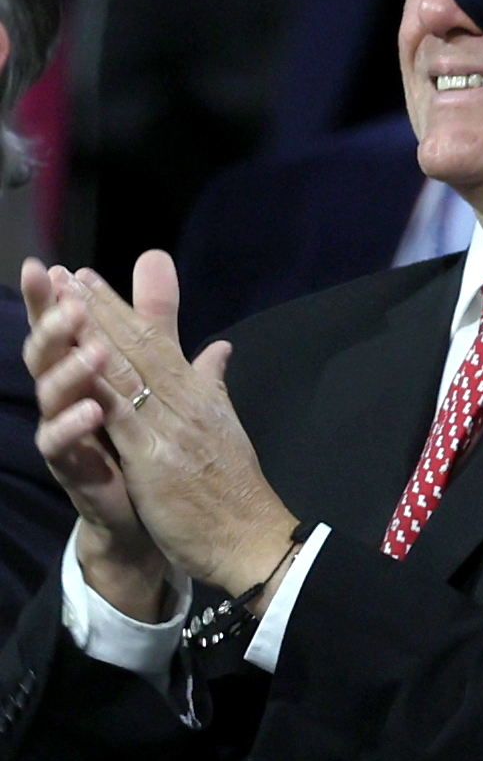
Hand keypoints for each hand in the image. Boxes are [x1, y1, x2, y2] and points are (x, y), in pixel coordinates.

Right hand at [23, 260, 169, 618]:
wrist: (150, 502)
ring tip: (92, 351)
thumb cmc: (141, 429)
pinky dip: (74, 426)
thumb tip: (157, 259)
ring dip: (70, 371)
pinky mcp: (71, 466)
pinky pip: (61, 445)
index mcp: (83, 368)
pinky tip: (92, 410)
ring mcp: (63, 429)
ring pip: (51, 395)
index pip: (65, 326)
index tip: (49, 265)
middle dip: (52, 326)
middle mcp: (65, 394)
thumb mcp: (155, 365)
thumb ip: (156, 317)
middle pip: (47, 353)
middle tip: (66, 302)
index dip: (54, 298)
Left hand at [57, 257, 296, 597]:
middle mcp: (187, 401)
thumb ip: (214, 385)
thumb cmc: (234, 491)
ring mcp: (171, 427)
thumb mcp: (224, 428)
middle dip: (102, 307)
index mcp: (201, 395)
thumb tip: (218, 347)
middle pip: (140, 346)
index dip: (121, 309)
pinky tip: (79, 359)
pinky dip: (100, 384)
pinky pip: (123, 415)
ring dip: (94, 331)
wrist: (252, 536)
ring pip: (129, 370)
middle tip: (68, 273)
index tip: (89, 279)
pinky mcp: (156, 457)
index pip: (158, 343)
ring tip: (65, 299)